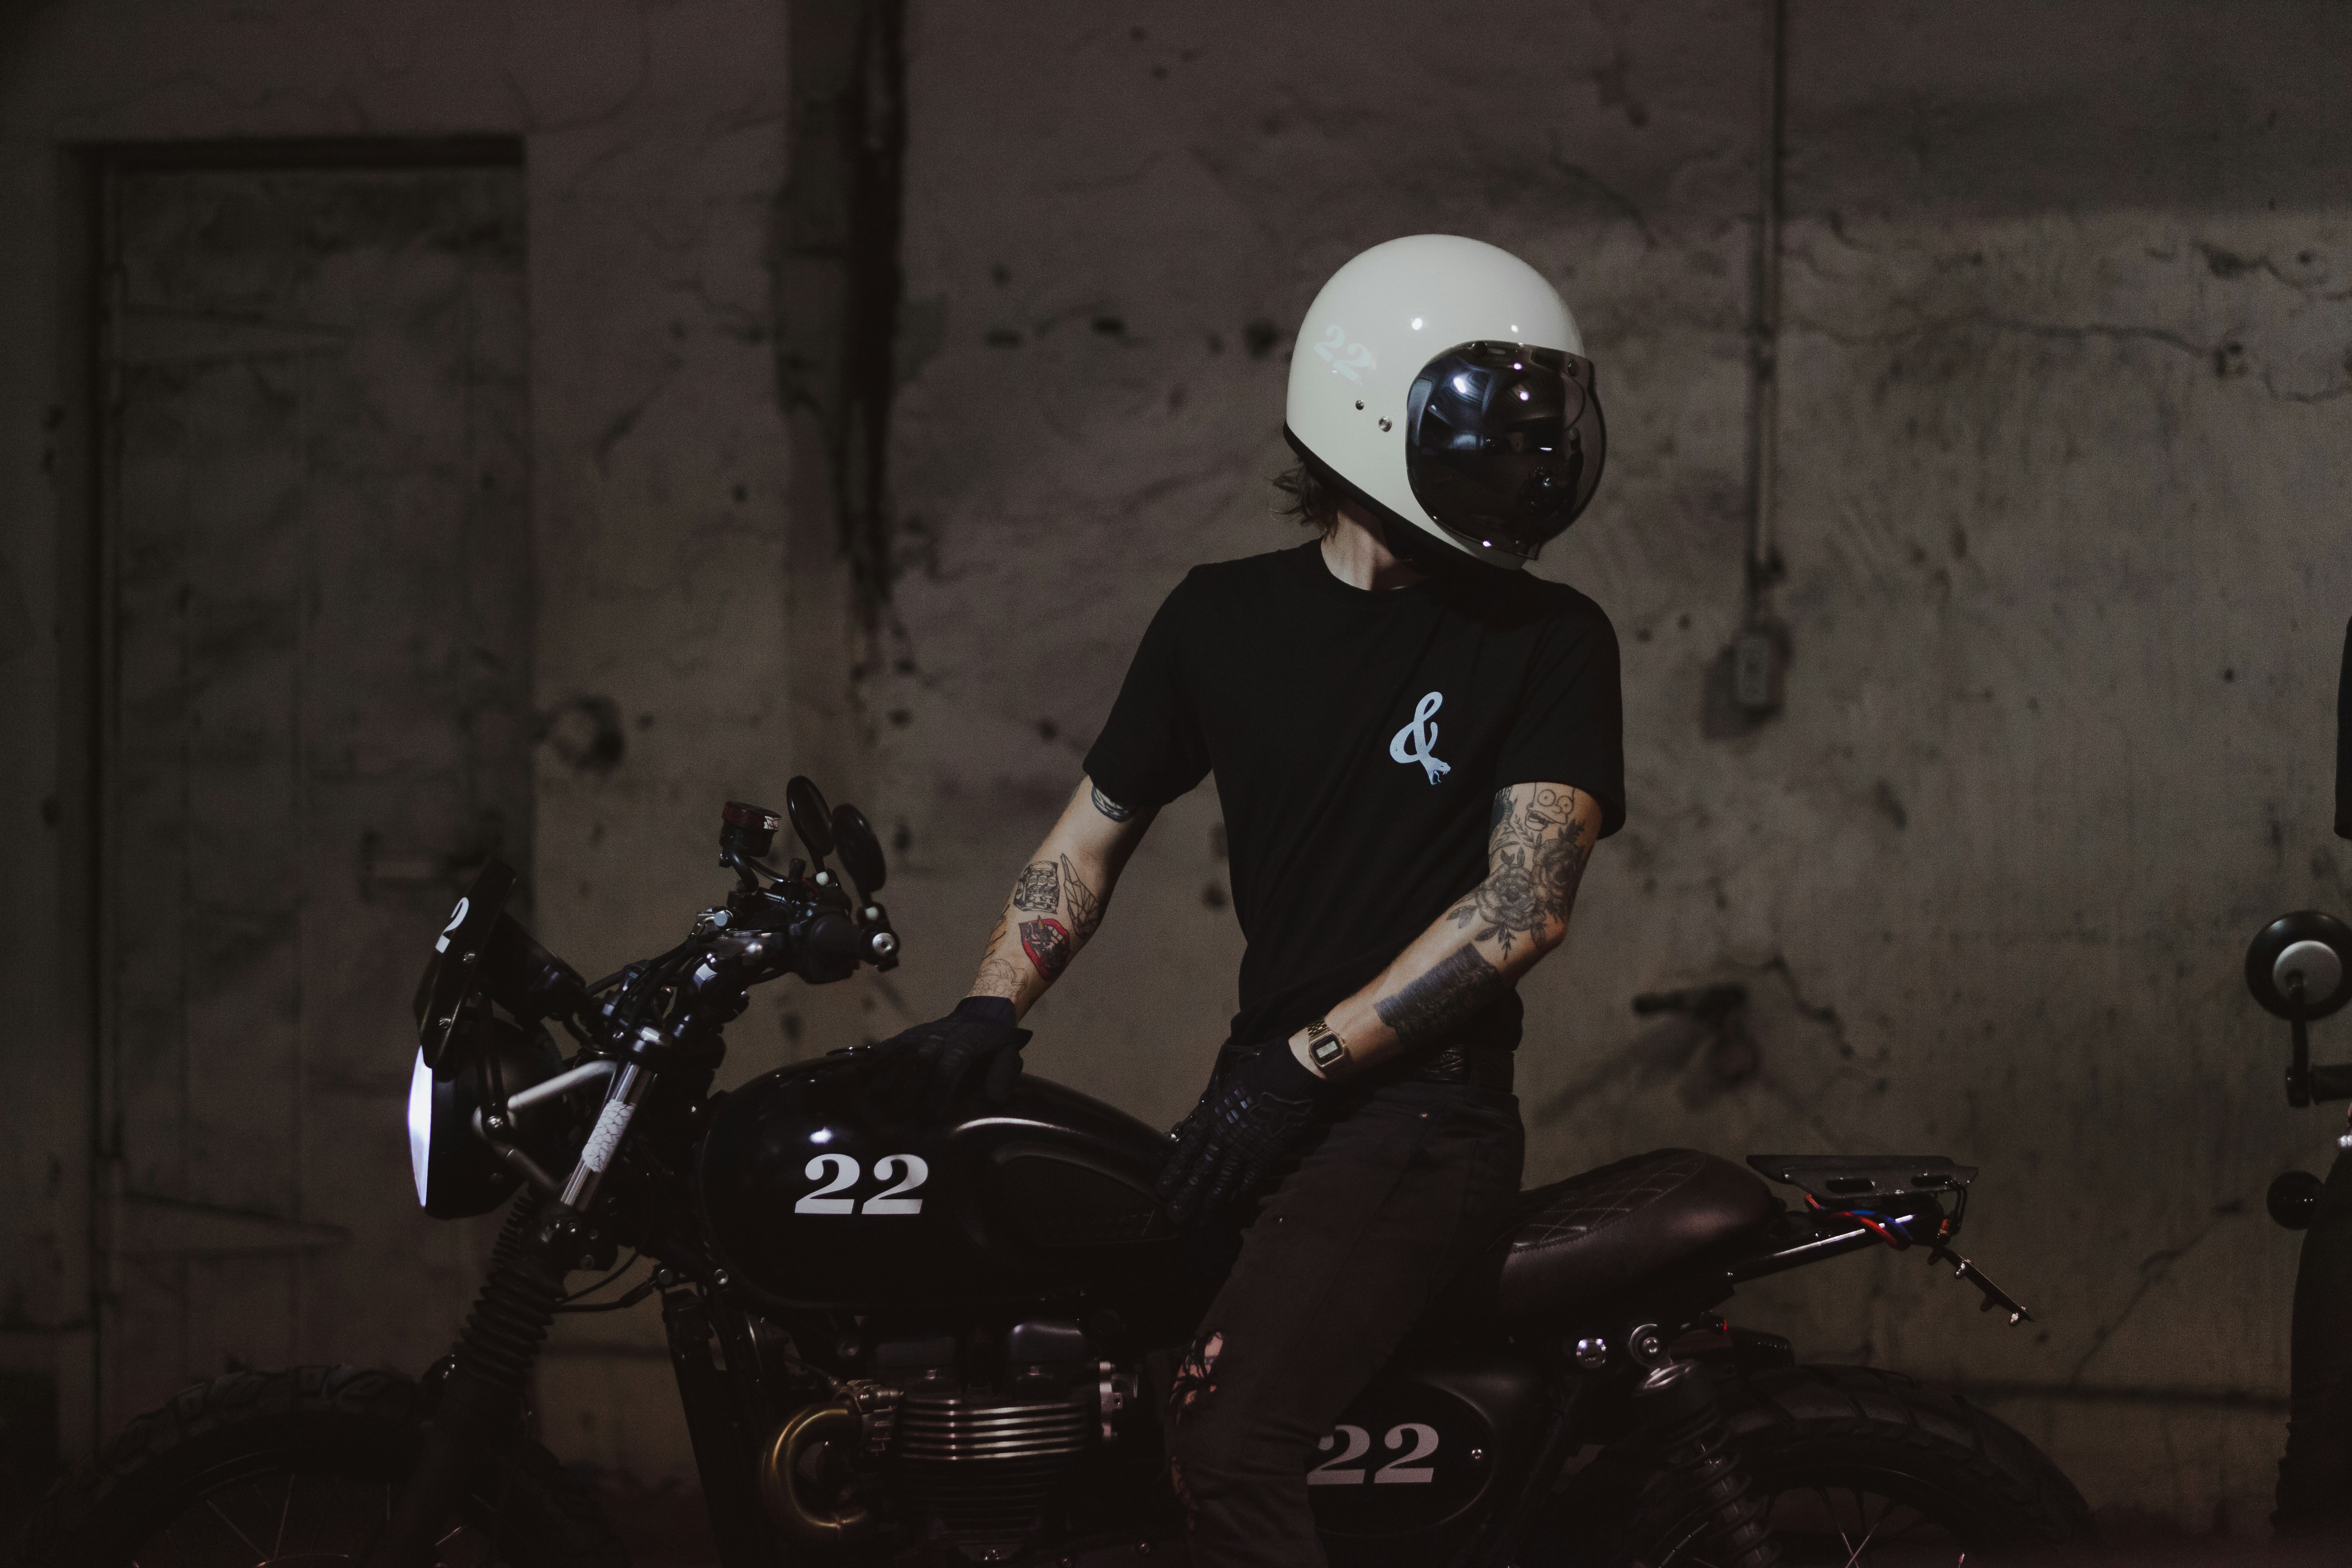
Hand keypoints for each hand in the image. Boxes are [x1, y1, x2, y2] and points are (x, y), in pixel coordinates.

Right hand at [867, 996, 1030, 1119]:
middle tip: (898, 1112)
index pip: (947, 1070)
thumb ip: (1003, 1075)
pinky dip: (875, 1058)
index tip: (929, 1116)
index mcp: (963, 1048)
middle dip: (907, 1087)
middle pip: (919, 1062)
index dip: (937, 1093)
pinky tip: (862, 1072)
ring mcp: (921, 1035)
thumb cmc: (994, 1042)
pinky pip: (889, 1045)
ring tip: (876, 1094)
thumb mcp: (1008, 1055)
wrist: (982, 1012)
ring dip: (886, 1073)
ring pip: (900, 1052)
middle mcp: (939, 1040)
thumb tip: (996, 1099)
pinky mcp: (909, 1035)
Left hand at [1155, 1040, 1332, 1226]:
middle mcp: (1224, 1138)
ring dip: (1211, 1202)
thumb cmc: (1260, 1074)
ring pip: (1223, 1181)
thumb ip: (1216, 1110)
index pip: (1187, 1150)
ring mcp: (1245, 1149)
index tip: (1163, 1187)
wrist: (1290, 1076)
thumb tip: (1203, 1123)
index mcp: (1212, 1118)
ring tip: (1200, 1220)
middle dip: (1187, 1195)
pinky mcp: (1266, 1155)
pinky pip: (1250, 1179)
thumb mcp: (1229, 1089)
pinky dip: (1241, 1193)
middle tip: (1175, 1215)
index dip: (1175, 1171)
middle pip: (1201, 1172)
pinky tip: (1234, 1205)